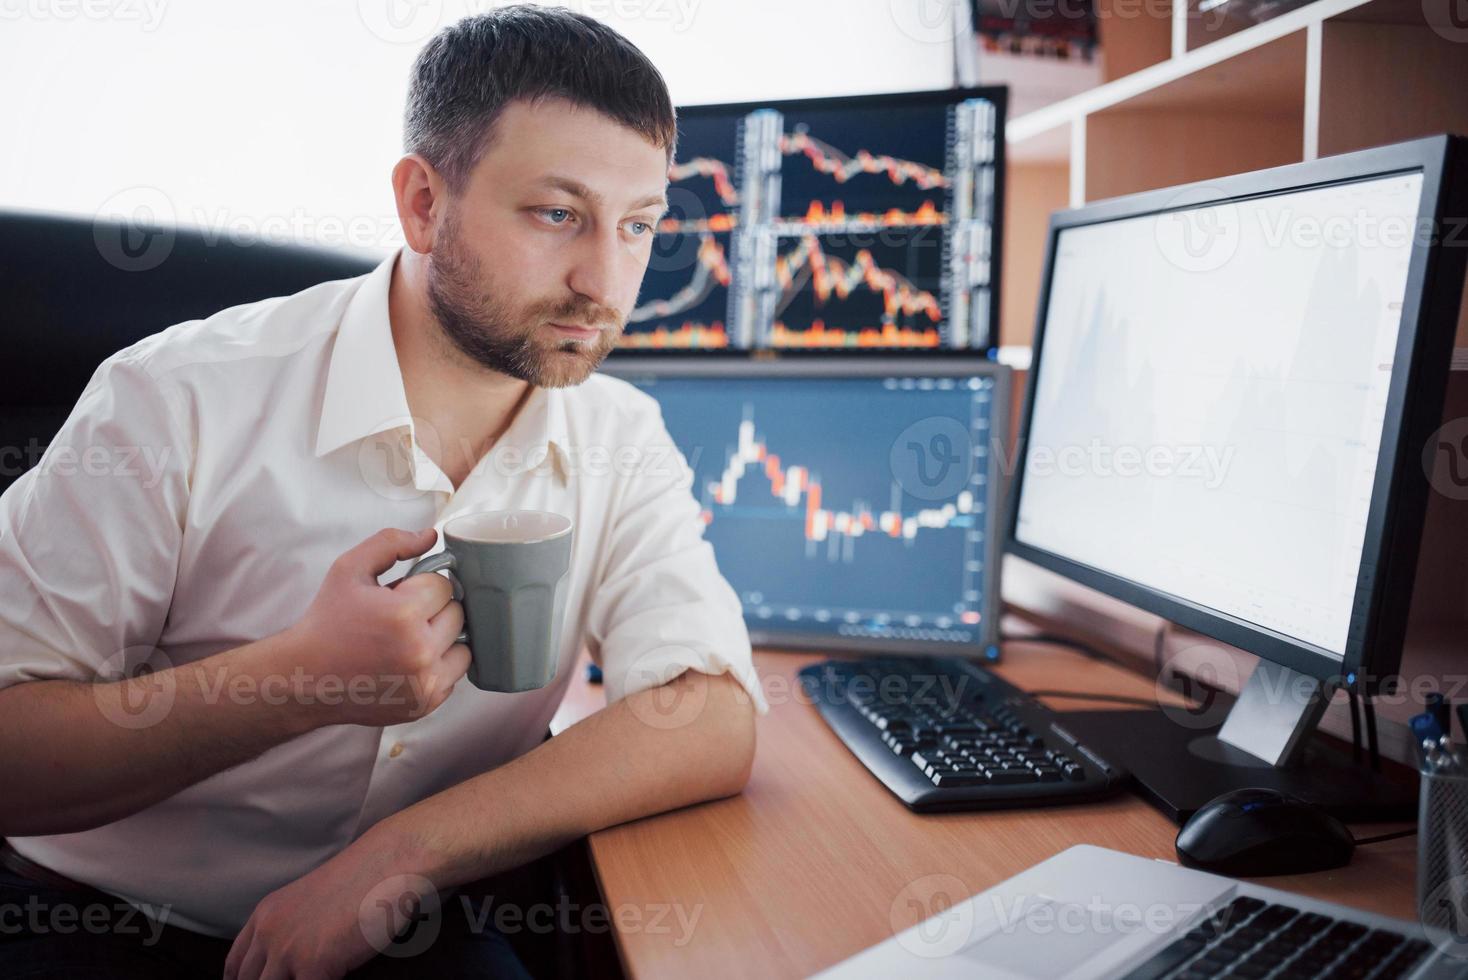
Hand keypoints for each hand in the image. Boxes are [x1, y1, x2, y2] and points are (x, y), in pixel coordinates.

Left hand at [222, 832, 434, 979]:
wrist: (388, 863)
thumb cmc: (364, 879)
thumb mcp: (313, 900)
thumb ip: (295, 927)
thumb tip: (295, 960)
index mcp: (266, 914)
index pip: (235, 965)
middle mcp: (269, 932)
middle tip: (296, 978)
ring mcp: (287, 950)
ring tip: (318, 977)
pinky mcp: (311, 965)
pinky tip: (336, 979)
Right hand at [285, 527, 470, 726]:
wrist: (304, 677)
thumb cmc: (327, 621)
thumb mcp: (348, 569)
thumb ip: (391, 543)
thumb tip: (431, 535)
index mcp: (404, 614)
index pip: (444, 586)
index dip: (421, 587)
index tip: (399, 595)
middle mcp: (420, 651)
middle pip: (457, 615)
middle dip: (432, 611)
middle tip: (400, 618)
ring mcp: (424, 683)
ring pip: (463, 646)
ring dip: (442, 639)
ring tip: (408, 639)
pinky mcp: (425, 704)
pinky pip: (453, 675)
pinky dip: (438, 667)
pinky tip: (408, 662)